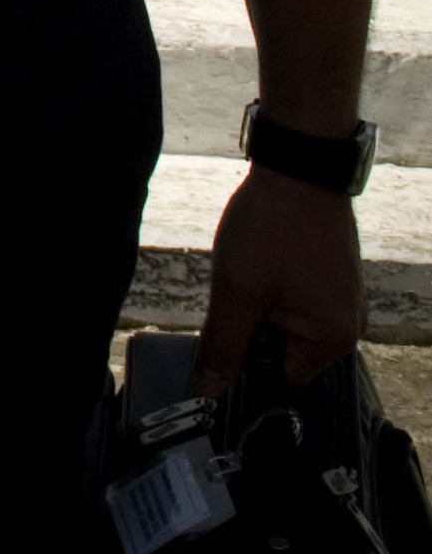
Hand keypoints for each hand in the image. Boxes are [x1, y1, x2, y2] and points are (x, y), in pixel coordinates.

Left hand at [194, 165, 365, 393]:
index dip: (246, 364)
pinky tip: (262, 255)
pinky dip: (271, 281)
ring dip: (259, 300)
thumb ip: (223, 346)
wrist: (297, 162)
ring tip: (252, 266)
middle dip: (253, 325)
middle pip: (282, 348)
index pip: (280, 378)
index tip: (226, 334)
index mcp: (331, 340)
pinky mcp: (329, 273)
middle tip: (239, 288)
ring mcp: (339, 296)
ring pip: (284, 317)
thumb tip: (209, 391)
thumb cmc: (274, 226)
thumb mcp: (238, 291)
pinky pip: (293, 294)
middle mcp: (345, 323)